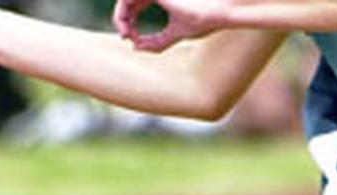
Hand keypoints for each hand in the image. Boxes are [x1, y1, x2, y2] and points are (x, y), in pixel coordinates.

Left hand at [113, 0, 227, 52]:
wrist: (216, 13)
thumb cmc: (202, 21)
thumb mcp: (176, 34)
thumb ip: (159, 41)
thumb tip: (136, 48)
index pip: (133, 8)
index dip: (129, 24)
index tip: (133, 41)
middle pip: (126, 5)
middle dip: (121, 22)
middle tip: (126, 38)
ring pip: (124, 2)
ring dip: (120, 20)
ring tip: (127, 36)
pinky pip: (127, 1)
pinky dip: (123, 15)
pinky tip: (129, 29)